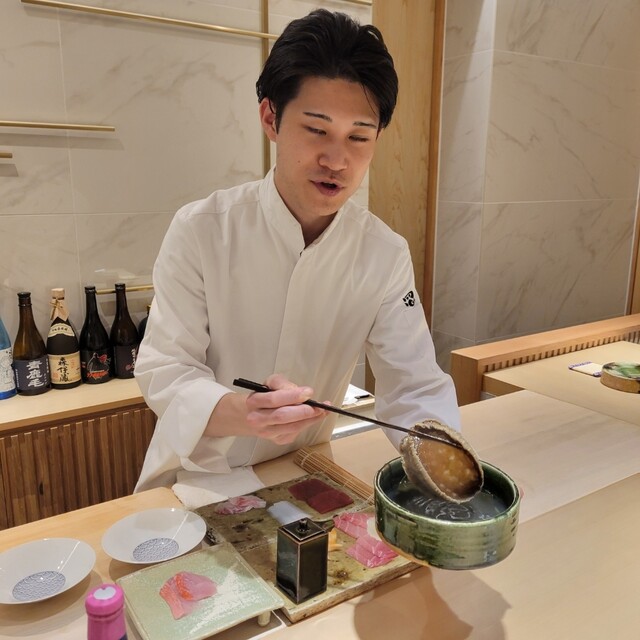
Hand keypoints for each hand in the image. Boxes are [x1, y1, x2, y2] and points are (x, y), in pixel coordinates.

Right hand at [205, 373, 326, 443]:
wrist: (250, 415)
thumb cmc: (264, 396)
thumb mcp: (270, 384)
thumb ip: (283, 384)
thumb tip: (299, 391)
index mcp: (254, 401)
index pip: (274, 400)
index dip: (292, 396)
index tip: (309, 392)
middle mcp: (257, 419)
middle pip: (282, 417)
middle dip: (303, 411)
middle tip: (319, 406)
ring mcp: (267, 433)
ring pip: (291, 427)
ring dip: (310, 419)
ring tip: (323, 411)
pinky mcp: (277, 440)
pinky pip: (295, 433)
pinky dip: (307, 425)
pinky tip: (315, 417)